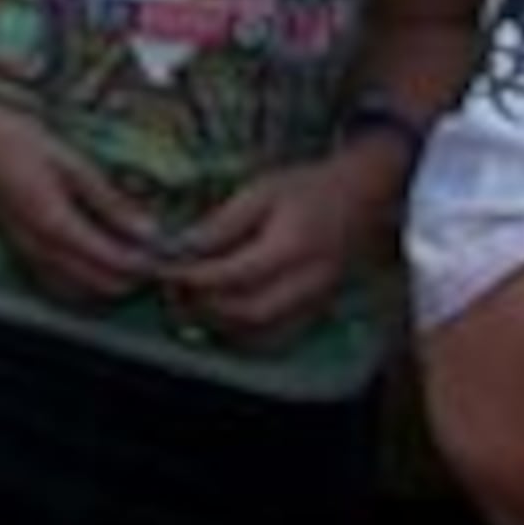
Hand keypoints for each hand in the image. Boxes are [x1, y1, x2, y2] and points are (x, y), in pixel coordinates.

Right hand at [0, 100, 166, 306]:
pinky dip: (82, 281)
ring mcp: (25, 251)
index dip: (148, 263)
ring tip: (130, 256)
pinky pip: (55, 281)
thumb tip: (150, 231)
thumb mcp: (69, 160)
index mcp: (56, 225)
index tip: (173, 252)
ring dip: (108, 281)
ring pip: (78, 291)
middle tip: (158, 253)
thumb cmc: (13, 136)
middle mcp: (40, 249)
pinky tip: (93, 258)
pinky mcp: (16, 246)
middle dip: (134, 277)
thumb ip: (109, 199)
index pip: (115, 263)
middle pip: (100, 286)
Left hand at [164, 153, 385, 352]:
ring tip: (190, 302)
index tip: (162, 269)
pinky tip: (221, 315)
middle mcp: (307, 284)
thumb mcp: (261, 191)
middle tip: (172, 290)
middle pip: (248, 312)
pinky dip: (243, 333)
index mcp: (292, 248)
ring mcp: (316, 303)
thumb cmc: (307, 188)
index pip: (234, 275)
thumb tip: (182, 246)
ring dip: (221, 324)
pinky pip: (276, 336)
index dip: (194, 277)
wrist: (361, 198)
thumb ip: (223, 223)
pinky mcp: (317, 311)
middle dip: (204, 306)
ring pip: (262, 332)